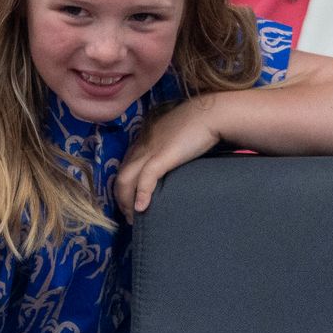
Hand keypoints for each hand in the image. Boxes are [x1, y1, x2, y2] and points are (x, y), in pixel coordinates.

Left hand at [116, 97, 219, 224]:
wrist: (212, 114)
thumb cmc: (199, 125)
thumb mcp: (175, 138)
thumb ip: (167, 150)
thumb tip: (171, 165)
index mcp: (144, 141)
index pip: (124, 167)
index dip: (123, 187)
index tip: (129, 202)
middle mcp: (141, 146)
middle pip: (120, 176)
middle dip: (121, 199)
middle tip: (130, 216)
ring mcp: (150, 151)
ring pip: (126, 179)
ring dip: (126, 202)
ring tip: (134, 218)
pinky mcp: (162, 157)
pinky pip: (145, 178)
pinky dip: (141, 194)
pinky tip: (141, 208)